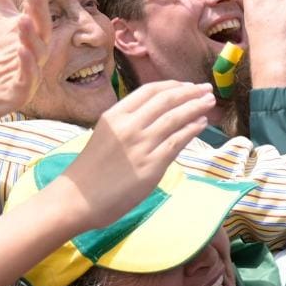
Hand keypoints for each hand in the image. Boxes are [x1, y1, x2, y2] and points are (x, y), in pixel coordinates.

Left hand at [0, 0, 50, 124]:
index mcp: (33, 32)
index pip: (39, 9)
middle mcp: (36, 52)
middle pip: (43, 29)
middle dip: (39, 11)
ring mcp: (29, 73)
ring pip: (38, 54)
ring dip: (33, 37)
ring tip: (23, 19)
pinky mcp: (18, 93)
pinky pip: (27, 78)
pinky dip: (26, 64)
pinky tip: (19, 49)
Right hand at [64, 80, 215, 222]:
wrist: (76, 199)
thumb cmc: (90, 170)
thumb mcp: (105, 134)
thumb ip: (129, 122)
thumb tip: (157, 114)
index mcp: (115, 115)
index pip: (150, 91)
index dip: (173, 86)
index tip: (188, 85)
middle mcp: (129, 125)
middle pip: (167, 100)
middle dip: (191, 92)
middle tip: (206, 89)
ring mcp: (141, 145)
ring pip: (176, 118)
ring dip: (196, 107)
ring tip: (209, 102)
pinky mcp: (152, 165)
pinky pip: (178, 142)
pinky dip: (192, 129)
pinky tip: (201, 123)